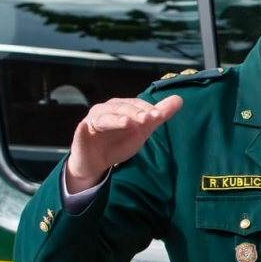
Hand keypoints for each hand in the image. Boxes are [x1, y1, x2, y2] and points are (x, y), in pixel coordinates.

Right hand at [64, 95, 182, 189]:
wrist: (97, 162)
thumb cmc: (119, 141)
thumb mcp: (141, 129)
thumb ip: (158, 115)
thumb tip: (179, 99)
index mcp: (119, 107)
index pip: (134, 104)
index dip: (146, 109)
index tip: (159, 115)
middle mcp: (104, 111)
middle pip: (120, 108)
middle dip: (134, 113)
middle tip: (147, 119)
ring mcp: (90, 123)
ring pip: (103, 119)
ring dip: (115, 120)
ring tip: (126, 123)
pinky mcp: (80, 138)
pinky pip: (80, 133)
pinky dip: (81, 130)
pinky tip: (82, 127)